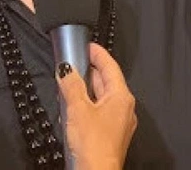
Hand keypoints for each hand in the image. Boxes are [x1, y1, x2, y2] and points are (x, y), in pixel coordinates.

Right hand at [57, 43, 136, 169]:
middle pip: (108, 81)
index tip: (88, 45)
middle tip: (75, 61)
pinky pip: (100, 110)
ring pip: (103, 96)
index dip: (98, 54)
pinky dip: (88, 103)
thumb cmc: (93, 143)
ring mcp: (119, 122)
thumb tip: (66, 70)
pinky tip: (75, 105)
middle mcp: (124, 108)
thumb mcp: (78, 108)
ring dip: (88, 87)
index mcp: (121, 97)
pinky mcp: (111, 134)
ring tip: (71, 80)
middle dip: (91, 70)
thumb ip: (71, 85)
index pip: (111, 67)